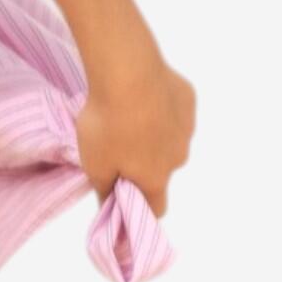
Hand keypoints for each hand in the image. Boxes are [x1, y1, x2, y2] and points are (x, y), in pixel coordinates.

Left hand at [73, 52, 195, 217]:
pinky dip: (160, 108)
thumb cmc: (108, 124)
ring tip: (125, 114)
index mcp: (155, 178)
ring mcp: (187, 128)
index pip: (156, 209)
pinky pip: (173, 111)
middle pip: (160, 170)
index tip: (122, 197)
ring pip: (169, 140)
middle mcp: (178, 158)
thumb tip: (110, 208)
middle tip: (114, 143)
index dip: (139, 208)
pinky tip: (141, 94)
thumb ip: (105, 191)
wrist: (129, 72)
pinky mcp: (187, 100)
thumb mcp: (94, 164)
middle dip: (141, 164)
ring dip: (152, 135)